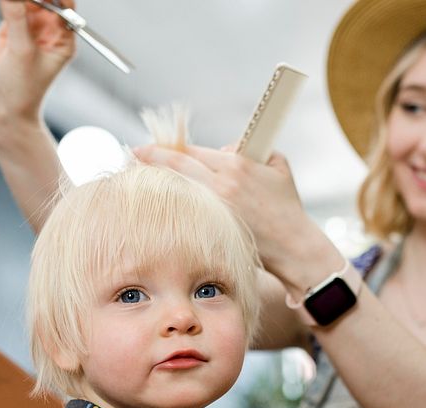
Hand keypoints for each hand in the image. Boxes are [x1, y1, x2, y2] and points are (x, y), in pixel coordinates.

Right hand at [0, 0, 76, 128]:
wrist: (3, 112)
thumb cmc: (22, 91)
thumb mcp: (21, 51)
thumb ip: (16, 17)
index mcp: (63, 40)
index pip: (63, 6)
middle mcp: (49, 33)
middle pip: (45, 0)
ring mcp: (29, 31)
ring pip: (26, 1)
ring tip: (7, 2)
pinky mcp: (10, 32)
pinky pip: (10, 6)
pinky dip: (6, 1)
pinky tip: (3, 2)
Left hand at [133, 145, 330, 281]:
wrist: (292, 244)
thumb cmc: (286, 204)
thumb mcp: (277, 164)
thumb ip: (249, 148)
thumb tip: (222, 149)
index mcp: (236, 165)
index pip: (192, 150)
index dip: (167, 146)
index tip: (150, 145)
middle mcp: (222, 185)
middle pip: (178, 165)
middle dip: (152, 157)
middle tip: (133, 153)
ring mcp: (216, 208)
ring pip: (179, 188)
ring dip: (158, 181)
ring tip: (139, 175)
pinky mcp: (215, 227)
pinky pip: (187, 210)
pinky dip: (172, 204)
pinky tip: (160, 203)